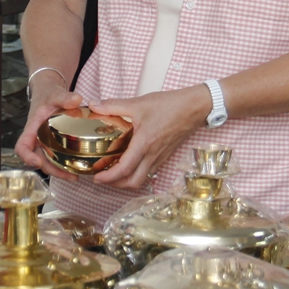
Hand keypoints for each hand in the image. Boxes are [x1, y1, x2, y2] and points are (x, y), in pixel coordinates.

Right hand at [14, 76, 84, 181]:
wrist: (49, 92)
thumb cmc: (48, 94)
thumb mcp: (55, 93)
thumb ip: (64, 97)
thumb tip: (76, 99)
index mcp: (32, 128)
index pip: (22, 146)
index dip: (26, 156)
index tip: (37, 162)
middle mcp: (36, 138)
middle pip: (37, 160)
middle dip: (51, 170)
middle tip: (69, 175)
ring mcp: (44, 142)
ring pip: (48, 161)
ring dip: (59, 171)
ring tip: (75, 176)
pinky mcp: (53, 143)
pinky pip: (56, 157)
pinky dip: (64, 165)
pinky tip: (77, 168)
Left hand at [89, 85, 210, 189]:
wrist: (194, 108)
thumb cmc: (168, 105)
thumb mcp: (138, 103)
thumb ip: (114, 105)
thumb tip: (94, 105)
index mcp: (144, 144)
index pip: (125, 169)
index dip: (109, 177)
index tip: (96, 177)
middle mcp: (152, 155)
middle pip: (134, 182)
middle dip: (116, 185)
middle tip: (102, 178)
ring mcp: (160, 157)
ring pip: (142, 179)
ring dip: (126, 181)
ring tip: (113, 173)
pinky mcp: (165, 156)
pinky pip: (149, 171)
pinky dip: (137, 173)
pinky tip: (130, 163)